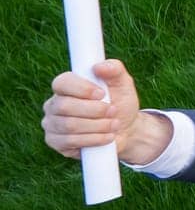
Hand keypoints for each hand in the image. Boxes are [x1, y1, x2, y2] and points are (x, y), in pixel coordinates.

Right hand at [41, 61, 169, 163]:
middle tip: (113, 111)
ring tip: (114, 124)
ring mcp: (52, 124)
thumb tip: (99, 66)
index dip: (82, 88)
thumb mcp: (123, 83)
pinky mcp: (56, 142)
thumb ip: (114, 69)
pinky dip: (93, 139)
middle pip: (64, 106)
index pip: (62, 83)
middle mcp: (54, 104)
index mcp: (66, 86)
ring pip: (69, 126)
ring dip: (97, 126)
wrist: (126, 129)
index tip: (102, 94)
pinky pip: (69, 141)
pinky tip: (107, 137)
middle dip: (94, 110)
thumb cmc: (120, 102)